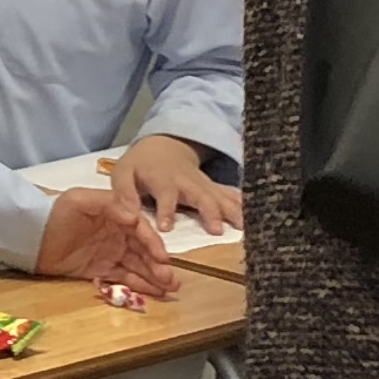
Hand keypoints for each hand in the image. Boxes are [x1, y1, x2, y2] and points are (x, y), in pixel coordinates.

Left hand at [36, 184, 176, 300]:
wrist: (30, 237)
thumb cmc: (54, 213)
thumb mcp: (79, 200)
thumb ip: (110, 204)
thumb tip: (134, 216)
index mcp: (116, 215)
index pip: (141, 229)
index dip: (153, 243)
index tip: (163, 257)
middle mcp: (117, 234)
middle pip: (144, 250)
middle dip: (159, 265)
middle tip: (173, 280)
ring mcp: (110, 253)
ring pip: (138, 266)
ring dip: (155, 277)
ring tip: (171, 289)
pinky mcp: (101, 270)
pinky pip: (125, 278)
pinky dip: (140, 285)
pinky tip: (155, 293)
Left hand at [114, 134, 241, 236]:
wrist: (163, 147)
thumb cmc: (140, 166)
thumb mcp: (122, 174)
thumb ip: (123, 194)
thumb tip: (126, 217)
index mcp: (163, 180)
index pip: (166, 194)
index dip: (166, 210)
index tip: (167, 228)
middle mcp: (187, 182)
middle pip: (201, 195)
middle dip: (210, 212)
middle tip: (217, 231)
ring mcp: (204, 184)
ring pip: (221, 196)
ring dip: (233, 211)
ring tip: (244, 228)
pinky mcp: (214, 188)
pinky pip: (230, 195)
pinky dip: (243, 206)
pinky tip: (256, 219)